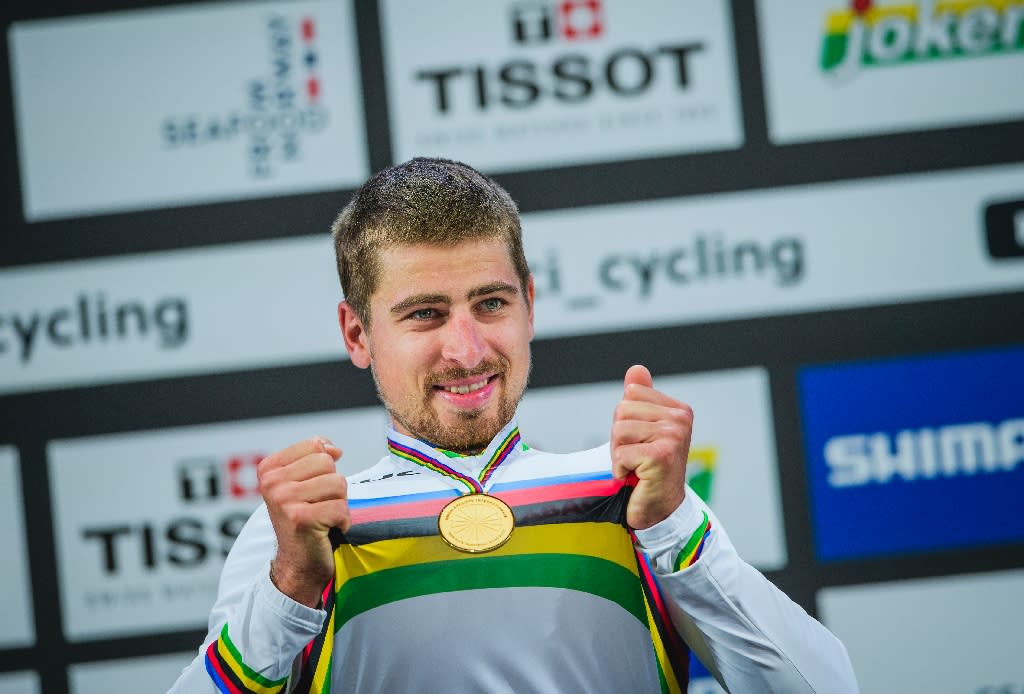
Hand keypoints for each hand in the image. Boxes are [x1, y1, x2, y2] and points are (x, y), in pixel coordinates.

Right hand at [257, 437, 347, 606]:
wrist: (298, 565)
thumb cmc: (305, 521)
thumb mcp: (303, 483)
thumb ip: (315, 457)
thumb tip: (334, 448)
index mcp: (269, 469)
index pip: (315, 445)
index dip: (325, 466)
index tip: (314, 489)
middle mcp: (272, 483)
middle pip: (327, 463)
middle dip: (333, 486)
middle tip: (319, 507)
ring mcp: (284, 500)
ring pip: (338, 483)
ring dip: (339, 504)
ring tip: (324, 518)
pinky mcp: (300, 519)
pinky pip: (341, 508)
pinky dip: (343, 521)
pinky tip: (328, 531)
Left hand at [611, 365, 691, 529]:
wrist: (660, 509)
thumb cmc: (648, 468)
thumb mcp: (643, 429)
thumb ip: (641, 398)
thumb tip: (636, 369)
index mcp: (678, 410)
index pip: (630, 394)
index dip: (625, 420)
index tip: (641, 441)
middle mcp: (680, 420)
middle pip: (622, 410)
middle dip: (619, 438)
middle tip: (636, 458)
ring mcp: (673, 437)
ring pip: (618, 431)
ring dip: (619, 454)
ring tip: (636, 467)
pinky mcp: (661, 456)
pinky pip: (620, 453)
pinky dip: (620, 470)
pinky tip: (636, 478)